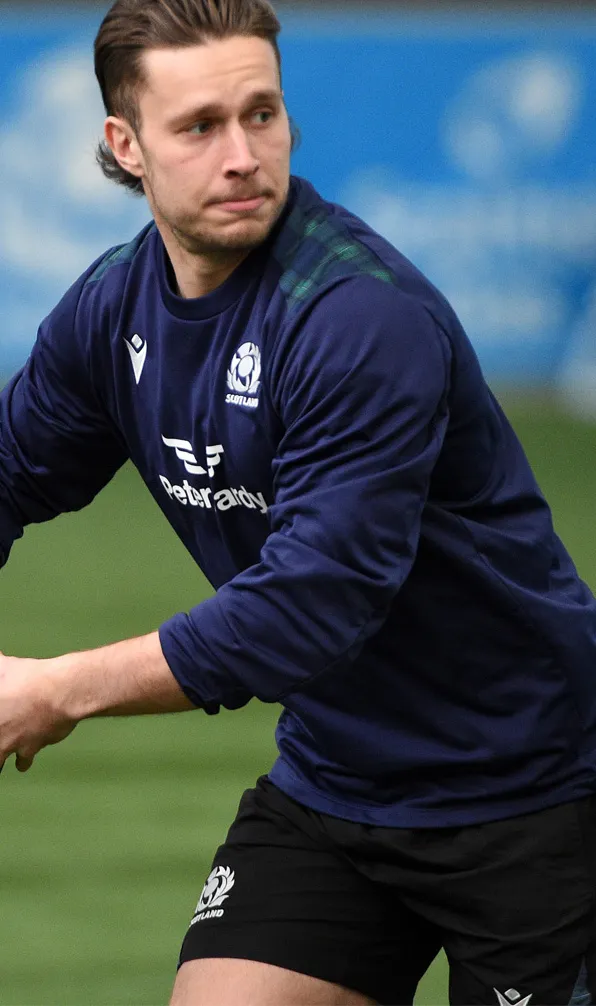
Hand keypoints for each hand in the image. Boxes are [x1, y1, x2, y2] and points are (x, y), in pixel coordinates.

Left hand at [0, 652, 76, 772]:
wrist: (60, 692)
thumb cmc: (30, 678)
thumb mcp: (4, 665)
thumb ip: (0, 664)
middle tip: (1, 741)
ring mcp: (10, 743)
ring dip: (1, 757)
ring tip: (3, 754)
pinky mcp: (30, 748)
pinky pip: (23, 761)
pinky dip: (24, 760)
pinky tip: (25, 757)